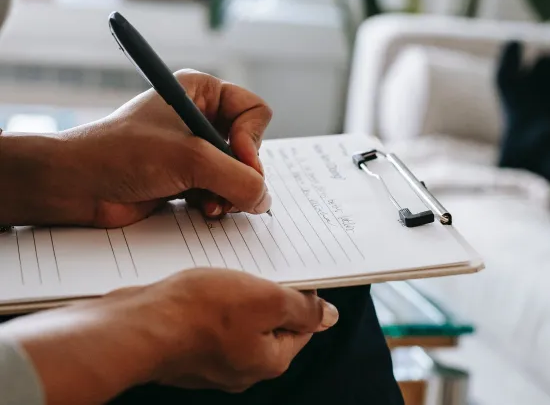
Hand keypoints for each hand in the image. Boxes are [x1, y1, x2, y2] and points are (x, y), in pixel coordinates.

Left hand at [0, 70, 271, 226]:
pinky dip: (218, 203)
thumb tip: (264, 200)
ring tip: (211, 204)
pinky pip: (222, 191)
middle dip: (240, 173)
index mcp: (202, 92)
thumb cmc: (123, 154)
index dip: (252, 140)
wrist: (78, 185)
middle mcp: (201, 118)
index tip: (236, 159)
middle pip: (250, 147)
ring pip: (238, 173)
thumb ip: (238, 179)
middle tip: (226, 190)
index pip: (255, 111)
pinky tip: (203, 209)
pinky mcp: (187, 177)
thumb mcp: (191, 159)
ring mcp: (194, 150)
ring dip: (230, 193)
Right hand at [0, 269, 338, 404]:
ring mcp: (211, 361)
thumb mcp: (266, 300)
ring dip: (237, 295)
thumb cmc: (198, 313)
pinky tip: (201, 287)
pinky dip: (211, 303)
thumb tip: (328, 316)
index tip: (293, 274)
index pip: (301, 327)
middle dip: (266, 294)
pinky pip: (210, 322)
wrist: (135, 327)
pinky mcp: (187, 349)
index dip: (301, 296)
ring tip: (226, 274)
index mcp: (268, 360)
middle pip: (269, 324)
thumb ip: (302, 309)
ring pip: (238, 320)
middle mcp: (242, 367)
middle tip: (257, 268)